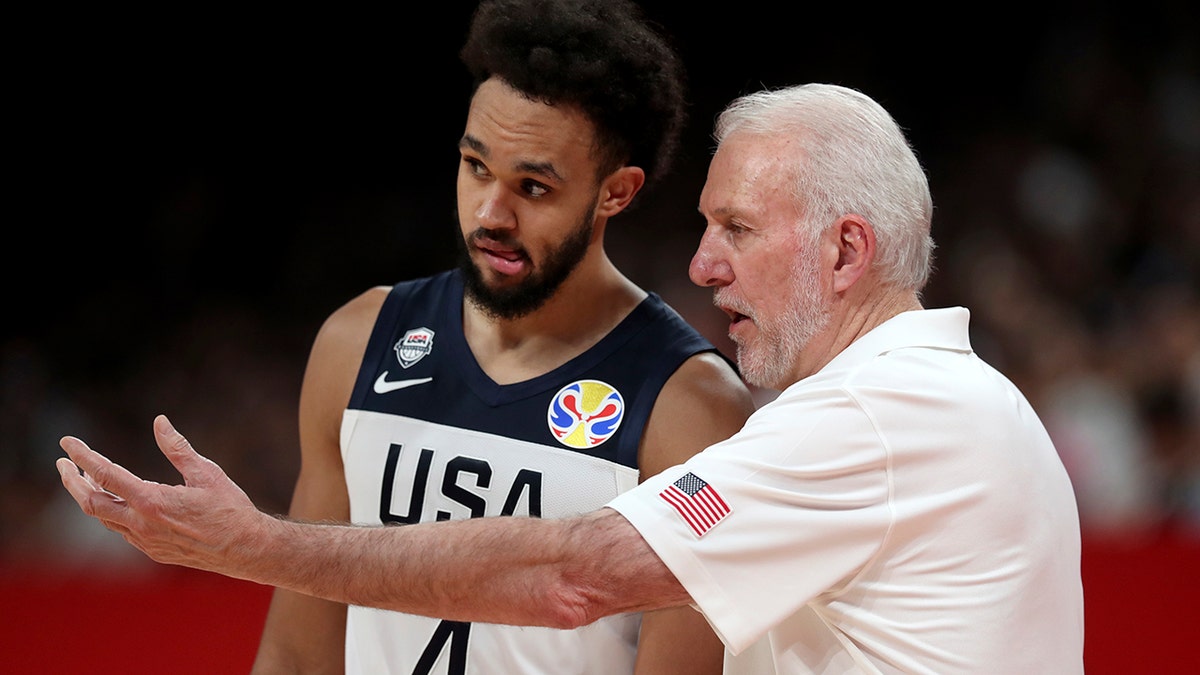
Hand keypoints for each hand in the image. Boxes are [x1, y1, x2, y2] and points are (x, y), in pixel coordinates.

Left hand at [56, 414, 266, 576]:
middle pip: (90, 503)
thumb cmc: (230, 508)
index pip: (106, 475)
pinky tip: (117, 500)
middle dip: (72, 481)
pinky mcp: (152, 551)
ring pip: (104, 518)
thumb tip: (159, 422)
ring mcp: (144, 541)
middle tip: (63, 463)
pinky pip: (121, 530)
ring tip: (85, 478)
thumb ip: (178, 448)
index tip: (68, 442)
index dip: (84, 456)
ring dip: (91, 497)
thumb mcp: (207, 472)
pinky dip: (111, 511)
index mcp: (152, 501)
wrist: (245, 549)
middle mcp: (141, 524)